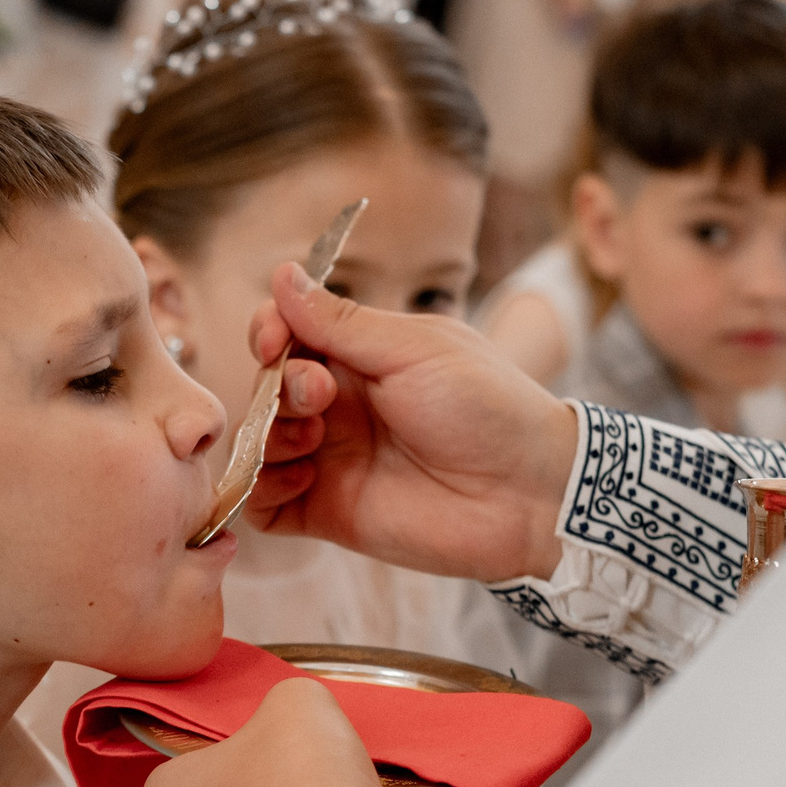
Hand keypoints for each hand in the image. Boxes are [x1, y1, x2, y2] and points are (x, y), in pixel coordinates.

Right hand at [244, 263, 578, 583]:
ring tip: (311, 440)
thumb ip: (341, 322)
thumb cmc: (487, 408)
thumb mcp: (414, 349)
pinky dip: (260, 490)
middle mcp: (340, 408)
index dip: (269, 331)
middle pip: (266, 387)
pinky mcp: (328, 512)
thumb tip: (282, 275)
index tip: (274, 339)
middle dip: (277, 385)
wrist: (528, 493)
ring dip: (267, 436)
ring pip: (258, 443)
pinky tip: (299, 479)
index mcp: (362, 358)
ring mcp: (331, 460)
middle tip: (319, 395)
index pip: (288, 335)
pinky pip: (263, 505)